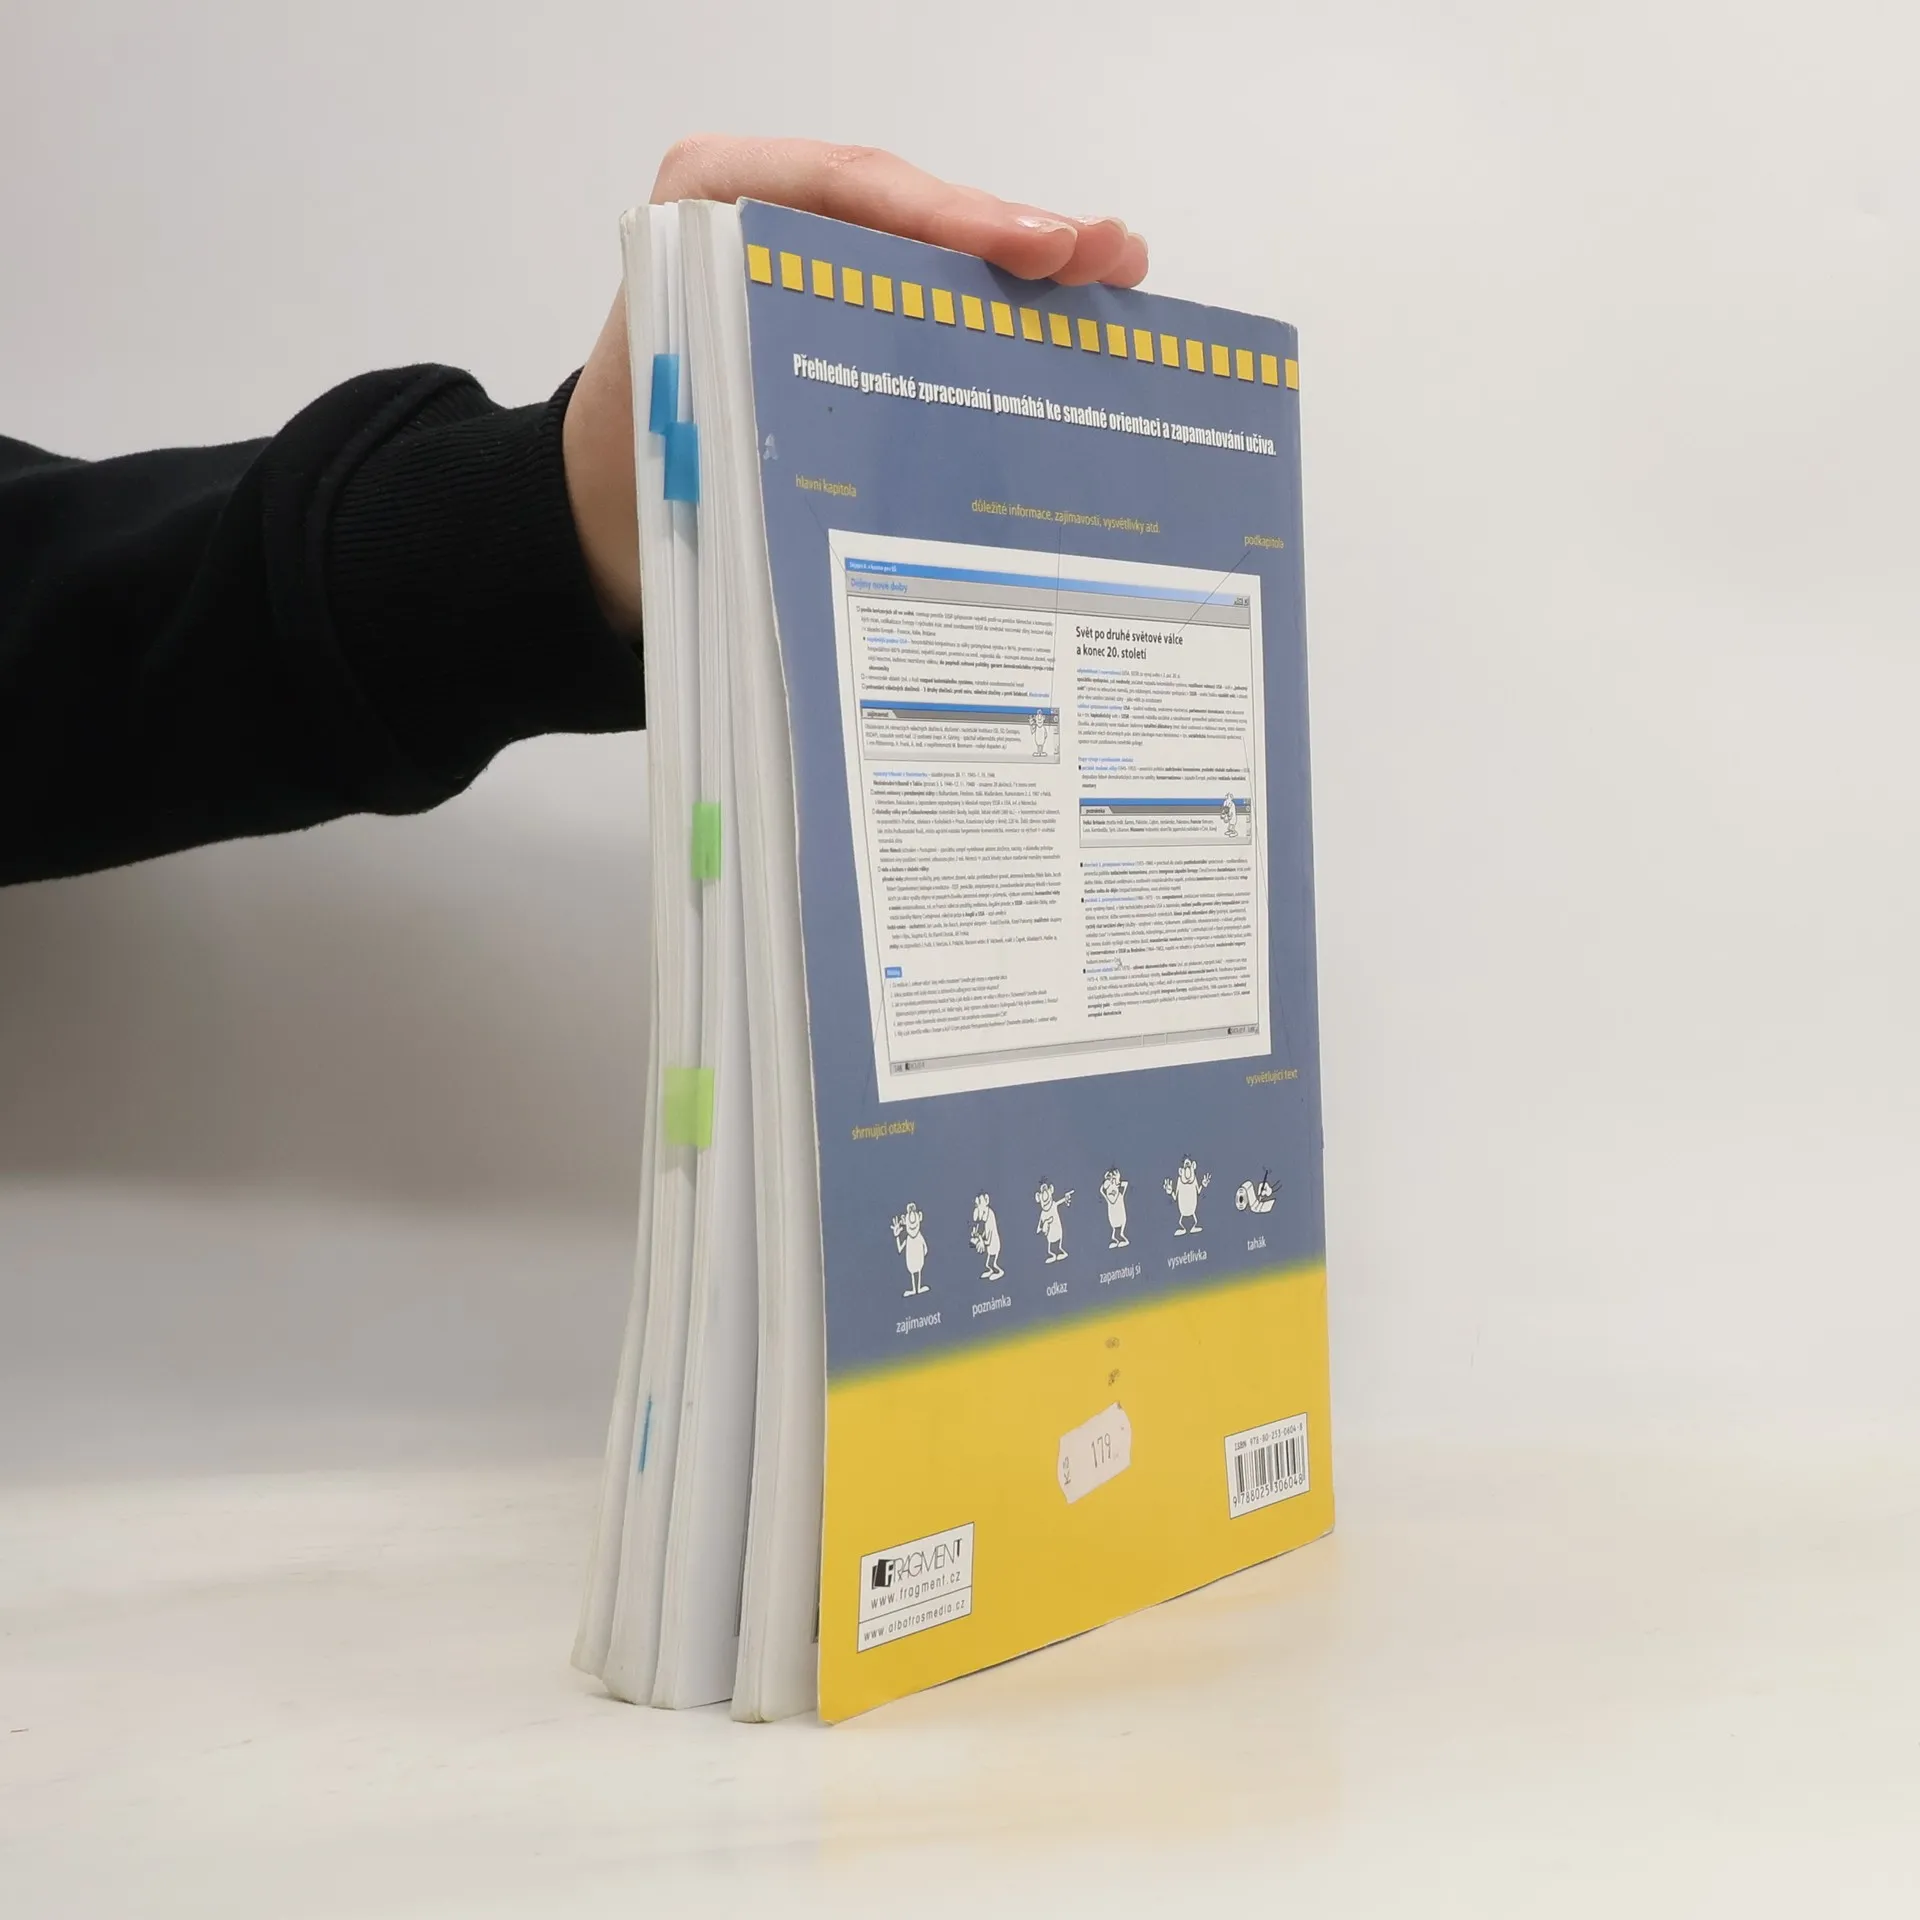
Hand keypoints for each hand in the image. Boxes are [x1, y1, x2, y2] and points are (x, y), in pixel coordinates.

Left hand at [563, 137, 1149, 634]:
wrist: (603, 507)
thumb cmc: (639, 465)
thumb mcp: (689, 425)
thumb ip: (769, 401)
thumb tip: (887, 444)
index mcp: (706, 212)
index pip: (838, 192)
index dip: (945, 219)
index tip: (1032, 250)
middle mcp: (761, 217)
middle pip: (904, 210)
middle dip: (1011, 233)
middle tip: (1108, 256)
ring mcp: (809, 259)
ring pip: (928, 249)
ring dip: (1023, 264)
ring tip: (1117, 271)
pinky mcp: (839, 305)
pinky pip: (923, 294)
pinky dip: (994, 307)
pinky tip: (1067, 315)